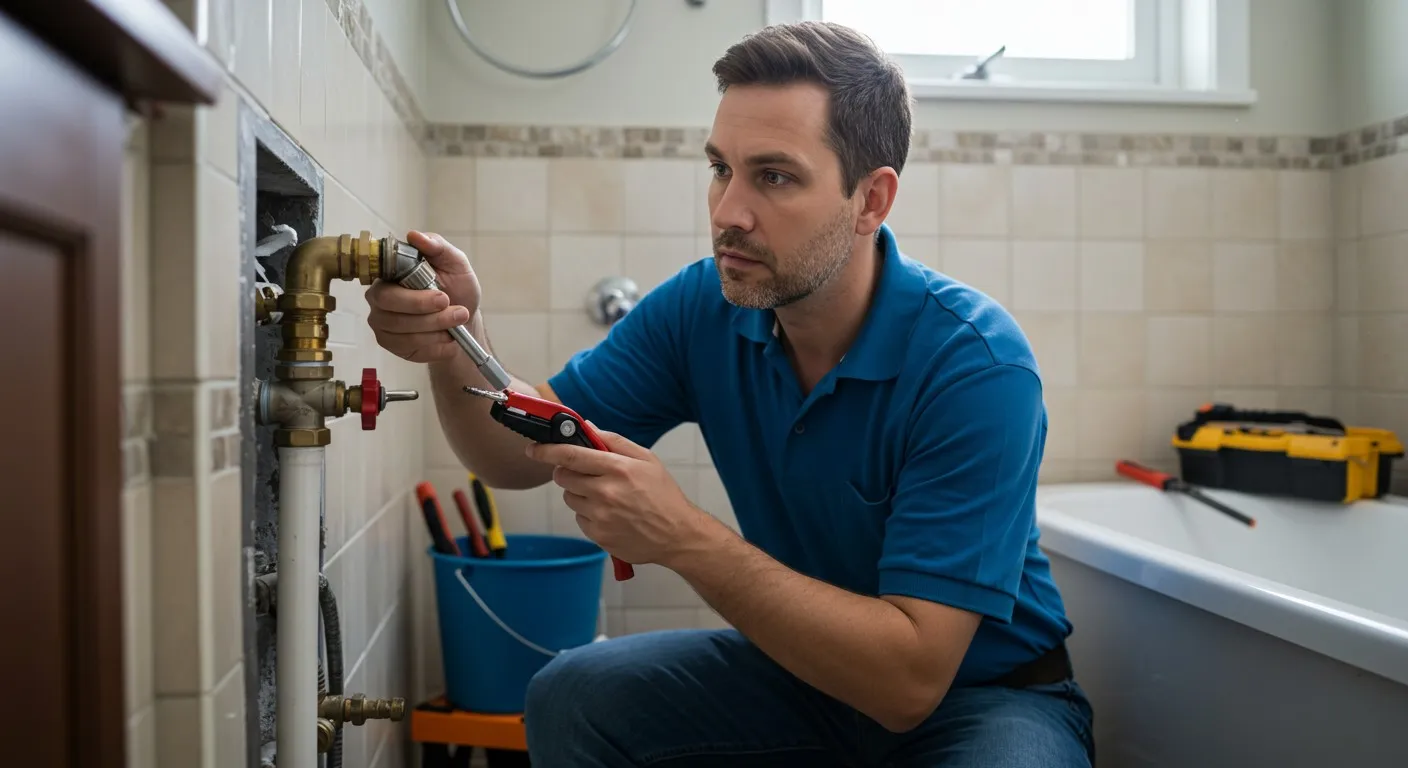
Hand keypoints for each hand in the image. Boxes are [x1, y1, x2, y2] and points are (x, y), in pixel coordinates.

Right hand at [365, 231, 481, 362]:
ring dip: (438, 329)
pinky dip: (437, 346)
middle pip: (391, 311)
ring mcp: (384, 325)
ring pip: (405, 333)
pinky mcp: (394, 346)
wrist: (465, 319)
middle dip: (428, 314)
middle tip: (457, 311)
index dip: (413, 298)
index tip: (442, 297)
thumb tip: (414, 235)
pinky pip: (411, 349)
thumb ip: (437, 246)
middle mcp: (379, 301)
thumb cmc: (456, 287)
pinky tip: (449, 338)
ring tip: (458, 321)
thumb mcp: (455, 263)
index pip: (385, 287)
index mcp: (389, 276)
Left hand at [525, 427, 709, 565]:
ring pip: (569, 498)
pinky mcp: (598, 535)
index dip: (547, 451)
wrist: (677, 535)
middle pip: (563, 477)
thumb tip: (587, 426)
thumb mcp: (646, 459)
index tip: (534, 449)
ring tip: (605, 496)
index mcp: (618, 468)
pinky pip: (579, 518)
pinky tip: (610, 514)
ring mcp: (600, 516)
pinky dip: (588, 514)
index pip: (570, 455)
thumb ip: (614, 441)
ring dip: (579, 494)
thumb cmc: (663, 495)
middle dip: (568, 472)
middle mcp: (606, 492)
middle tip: (585, 474)